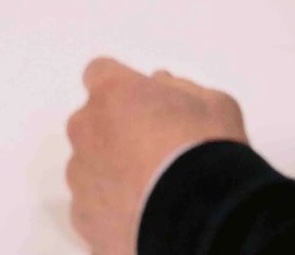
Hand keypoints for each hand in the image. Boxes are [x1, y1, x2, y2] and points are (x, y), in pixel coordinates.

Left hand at [66, 59, 248, 254]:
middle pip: (92, 122)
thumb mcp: (213, 104)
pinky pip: (94, 207)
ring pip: (90, 167)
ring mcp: (81, 178)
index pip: (100, 73)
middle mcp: (86, 130)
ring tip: (153, 190)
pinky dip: (112, 210)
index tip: (144, 104)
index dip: (123, 88)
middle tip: (156, 151)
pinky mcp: (84, 219)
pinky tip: (144, 216)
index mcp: (112, 93)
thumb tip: (161, 83)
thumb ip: (180, 87)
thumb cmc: (209, 152)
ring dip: (112, 172)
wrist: (205, 222)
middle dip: (116, 132)